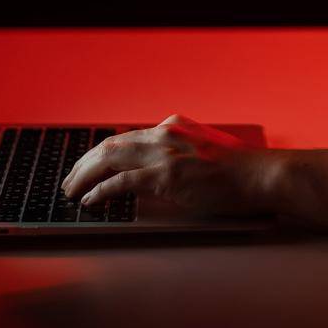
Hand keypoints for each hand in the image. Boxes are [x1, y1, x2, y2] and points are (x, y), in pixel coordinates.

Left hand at [60, 114, 273, 216]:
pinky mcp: (165, 175)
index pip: (125, 138)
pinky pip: (121, 182)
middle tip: (68, 181)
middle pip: (110, 145)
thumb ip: (179, 152)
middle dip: (83, 163)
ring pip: (108, 159)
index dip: (100, 153)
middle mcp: (163, 134)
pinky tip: (91, 201)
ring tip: (71, 191)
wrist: (258, 175)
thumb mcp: (203, 150)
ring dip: (84, 176)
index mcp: (172, 127)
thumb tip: (156, 168)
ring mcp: (164, 154)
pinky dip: (100, 191)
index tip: (87, 166)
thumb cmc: (238, 169)